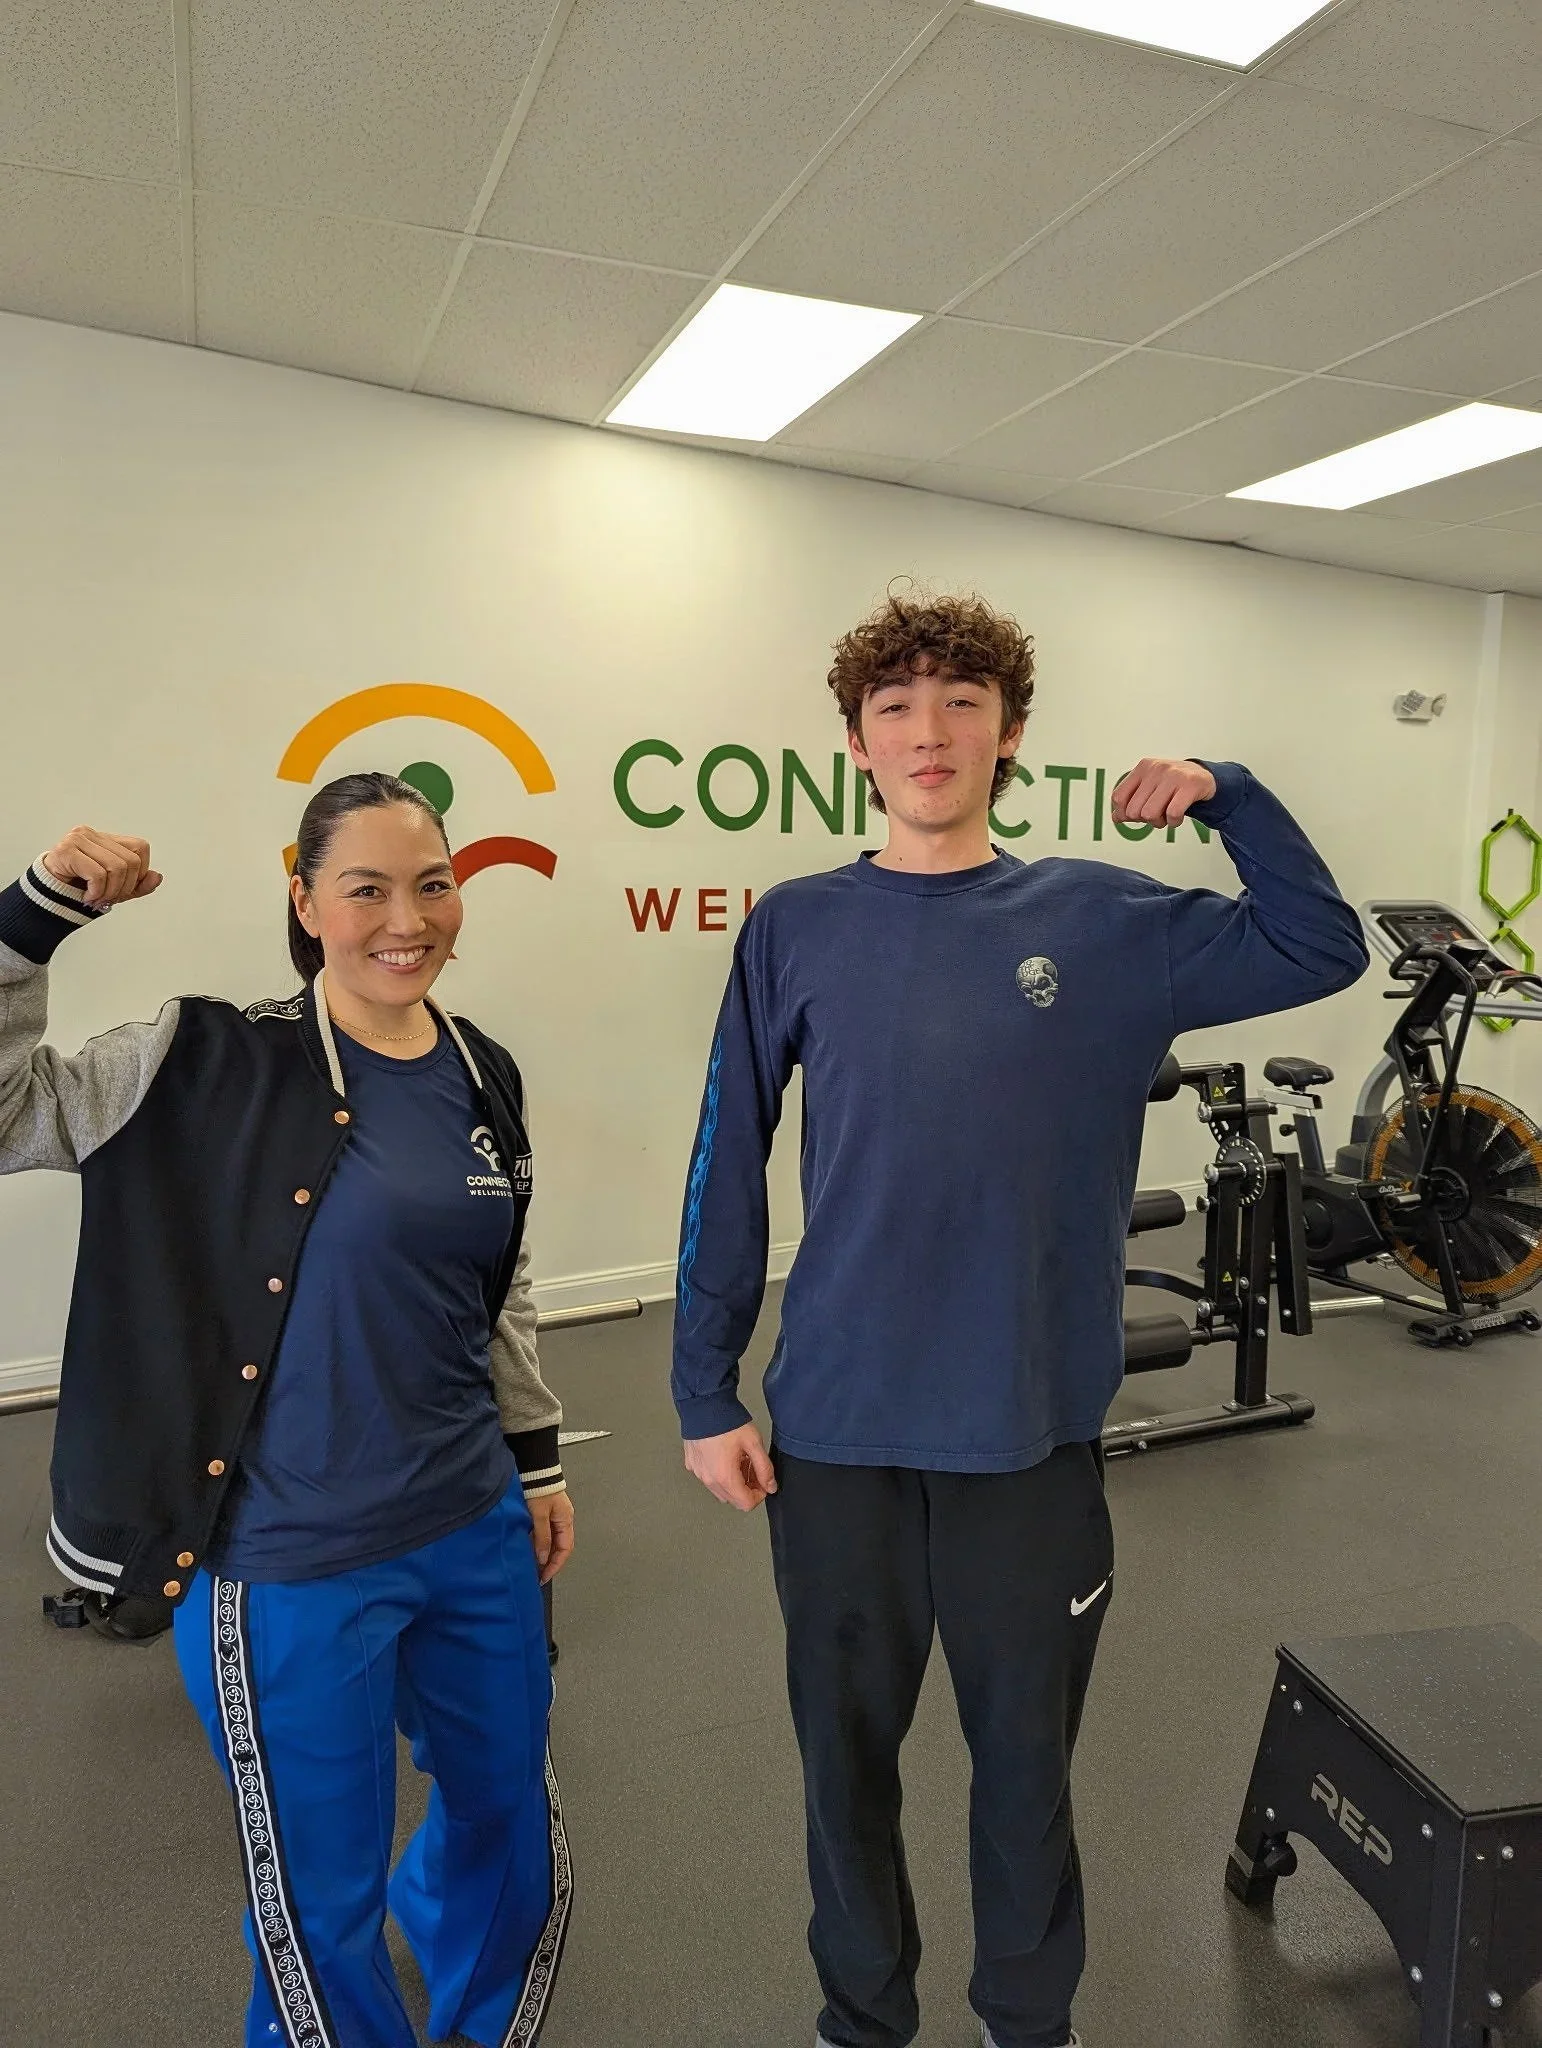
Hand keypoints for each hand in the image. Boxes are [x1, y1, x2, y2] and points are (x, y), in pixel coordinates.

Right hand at [41, 828, 161, 907]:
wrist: (47, 897)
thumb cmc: (80, 888)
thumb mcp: (116, 889)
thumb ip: (138, 884)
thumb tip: (157, 877)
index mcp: (105, 838)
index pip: (140, 848)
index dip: (139, 872)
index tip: (122, 889)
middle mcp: (91, 833)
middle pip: (131, 861)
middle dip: (124, 887)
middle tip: (108, 898)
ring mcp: (77, 839)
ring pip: (117, 868)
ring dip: (110, 892)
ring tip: (97, 899)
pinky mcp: (66, 850)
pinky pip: (98, 874)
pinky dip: (97, 892)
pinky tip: (87, 897)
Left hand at [528, 1489, 573, 1584]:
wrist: (536, 1471)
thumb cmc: (540, 1488)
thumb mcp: (540, 1515)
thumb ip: (542, 1537)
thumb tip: (544, 1557)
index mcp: (566, 1521)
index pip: (565, 1550)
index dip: (555, 1565)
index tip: (545, 1576)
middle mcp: (564, 1520)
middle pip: (561, 1548)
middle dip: (551, 1563)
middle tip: (540, 1575)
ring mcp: (557, 1517)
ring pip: (554, 1542)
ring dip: (546, 1555)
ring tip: (536, 1566)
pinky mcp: (548, 1514)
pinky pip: (548, 1534)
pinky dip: (542, 1545)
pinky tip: (534, 1549)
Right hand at [684, 1422, 776, 1511]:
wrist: (702, 1404)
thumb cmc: (726, 1421)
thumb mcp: (754, 1443)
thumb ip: (765, 1468)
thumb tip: (770, 1486)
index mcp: (725, 1477)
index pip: (745, 1504)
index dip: (759, 1496)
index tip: (763, 1482)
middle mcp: (708, 1480)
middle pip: (732, 1500)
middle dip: (747, 1489)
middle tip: (753, 1468)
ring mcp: (698, 1472)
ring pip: (720, 1491)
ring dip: (733, 1483)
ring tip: (739, 1460)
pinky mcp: (692, 1464)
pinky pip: (708, 1478)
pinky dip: (719, 1474)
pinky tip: (725, 1456)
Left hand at [1111, 759, 1215, 828]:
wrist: (1203, 776)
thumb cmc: (1172, 784)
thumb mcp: (1149, 787)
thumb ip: (1131, 800)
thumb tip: (1117, 817)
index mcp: (1143, 768)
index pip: (1118, 798)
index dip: (1124, 813)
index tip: (1136, 815)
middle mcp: (1156, 769)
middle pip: (1133, 810)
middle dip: (1143, 820)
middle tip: (1156, 815)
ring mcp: (1173, 776)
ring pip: (1150, 814)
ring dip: (1159, 822)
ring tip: (1166, 816)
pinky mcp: (1190, 785)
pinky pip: (1172, 813)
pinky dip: (1173, 822)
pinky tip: (1177, 818)